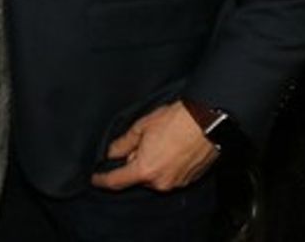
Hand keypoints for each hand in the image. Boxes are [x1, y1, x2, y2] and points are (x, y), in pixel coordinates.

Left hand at [90, 101, 218, 192]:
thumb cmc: (176, 122)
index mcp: (145, 170)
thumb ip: (123, 143)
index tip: (96, 179)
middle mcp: (161, 182)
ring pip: (154, 176)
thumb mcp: (141, 127)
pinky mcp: (189, 180)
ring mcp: (177, 183)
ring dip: (151, 164)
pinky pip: (169, 176)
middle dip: (134, 163)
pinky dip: (165, 166)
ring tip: (160, 142)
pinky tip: (171, 149)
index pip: (117, 180)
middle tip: (141, 143)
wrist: (208, 122)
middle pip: (137, 177)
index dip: (103, 180)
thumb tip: (112, 152)